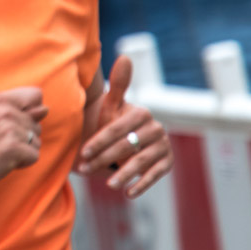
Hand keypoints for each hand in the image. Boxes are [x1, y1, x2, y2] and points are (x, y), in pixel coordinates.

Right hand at [0, 87, 46, 189]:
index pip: (36, 95)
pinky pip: (34, 156)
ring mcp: (8, 129)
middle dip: (24, 136)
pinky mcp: (12, 147)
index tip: (11, 121)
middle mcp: (4, 111)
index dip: (30, 111)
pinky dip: (23, 162)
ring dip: (23, 151)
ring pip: (36, 142)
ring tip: (1, 150)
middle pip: (37, 124)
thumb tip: (45, 109)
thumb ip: (20, 110)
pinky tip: (5, 160)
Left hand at [77, 55, 171, 197]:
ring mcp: (163, 146)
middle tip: (85, 169)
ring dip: (124, 174)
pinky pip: (156, 175)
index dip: (99, 141)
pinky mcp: (167, 163)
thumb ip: (118, 84)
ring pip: (141, 161)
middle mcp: (156, 128)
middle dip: (105, 159)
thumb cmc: (111, 122)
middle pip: (127, 146)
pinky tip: (127, 193)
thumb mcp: (111, 105)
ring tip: (107, 185)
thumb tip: (125, 56)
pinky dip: (142, 184)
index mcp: (141, 113)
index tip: (83, 152)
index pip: (117, 128)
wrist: (124, 142)